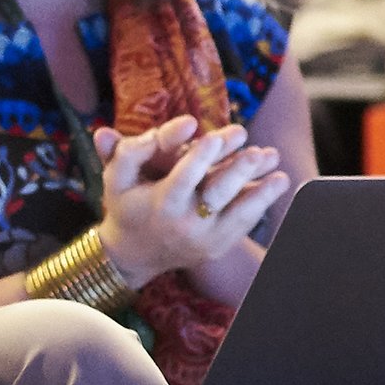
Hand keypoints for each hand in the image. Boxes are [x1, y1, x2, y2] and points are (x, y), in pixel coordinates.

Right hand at [94, 116, 289, 287]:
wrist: (135, 254)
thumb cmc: (125, 206)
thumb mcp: (114, 179)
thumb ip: (120, 152)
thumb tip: (106, 131)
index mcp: (159, 205)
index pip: (181, 179)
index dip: (198, 158)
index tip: (212, 135)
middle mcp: (185, 225)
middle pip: (216, 195)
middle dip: (237, 171)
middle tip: (254, 149)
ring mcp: (205, 239)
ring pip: (238, 212)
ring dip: (260, 190)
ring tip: (278, 168)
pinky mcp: (219, 246)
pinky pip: (245, 224)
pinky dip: (262, 204)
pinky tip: (278, 183)